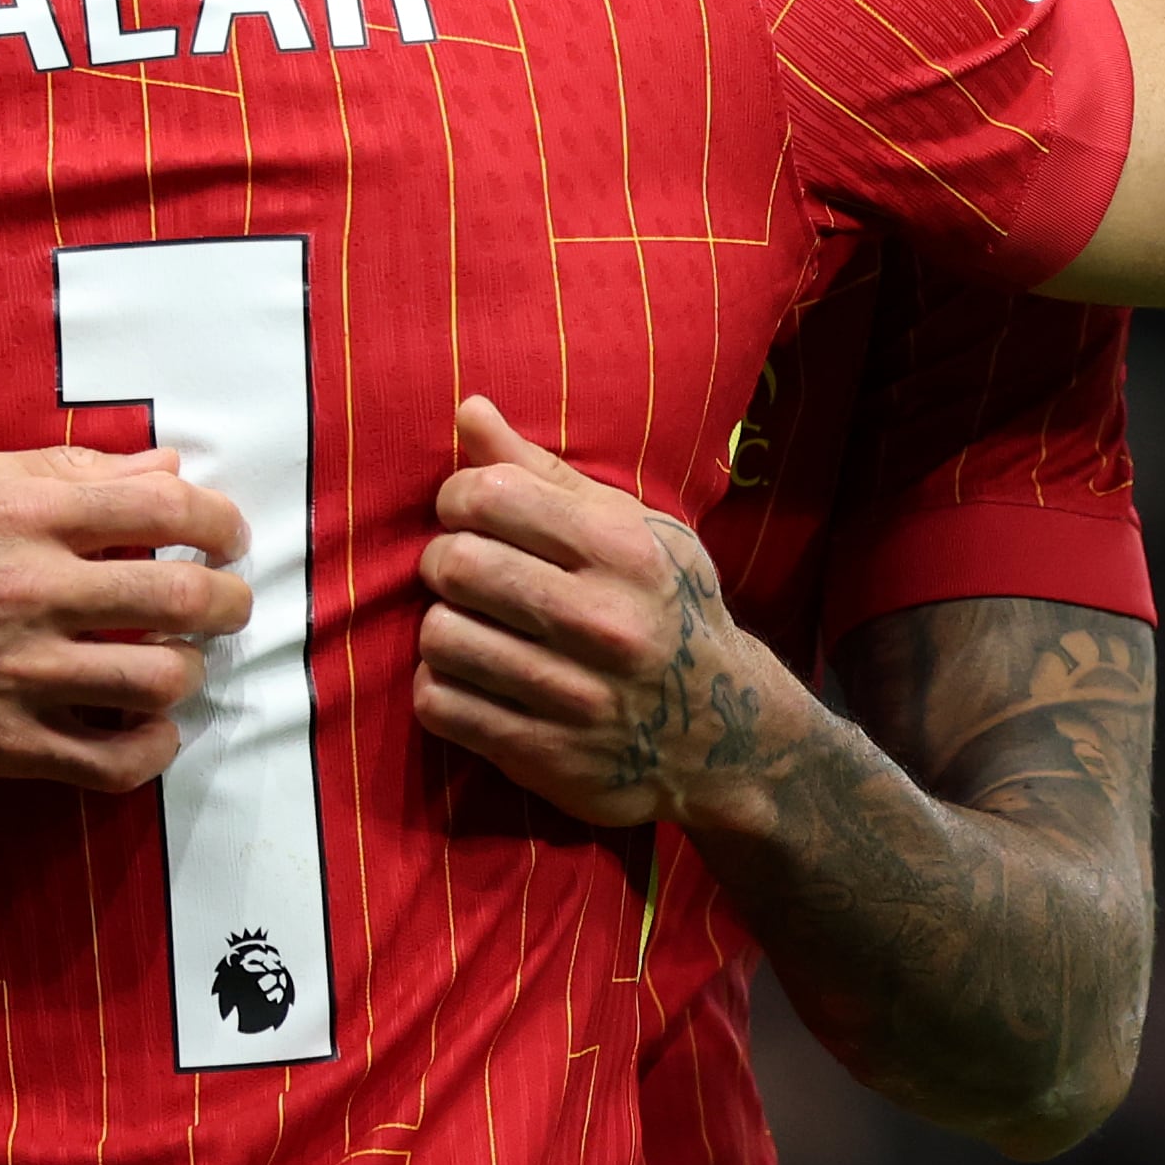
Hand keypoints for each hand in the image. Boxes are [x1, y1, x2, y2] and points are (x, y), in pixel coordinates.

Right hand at [0, 446, 251, 791]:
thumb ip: (64, 471)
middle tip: (227, 602)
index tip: (226, 535)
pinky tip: (151, 728)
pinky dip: (152, 748)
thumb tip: (164, 467)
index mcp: (22, 515)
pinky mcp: (2, 742)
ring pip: (160, 679)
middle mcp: (30, 592)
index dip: (218, 521)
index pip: (164, 508)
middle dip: (227, 600)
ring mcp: (18, 674)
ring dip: (190, 670)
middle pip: (180, 597)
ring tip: (180, 661)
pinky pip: (110, 760)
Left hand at [411, 396, 780, 829]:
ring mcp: (574, 695)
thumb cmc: (662, 608)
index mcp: (623, 550)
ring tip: (470, 627)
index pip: (490, 496)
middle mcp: (602, 621)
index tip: (469, 515)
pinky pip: (441, 705)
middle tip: (461, 571)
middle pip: (458, 565)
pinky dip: (440, 688)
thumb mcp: (630, 529)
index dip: (457, 497)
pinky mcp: (544, 755)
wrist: (724, 733)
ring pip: (441, 638)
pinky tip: (470, 678)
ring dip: (442, 628)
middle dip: (442, 561)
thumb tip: (468, 409)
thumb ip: (542, 471)